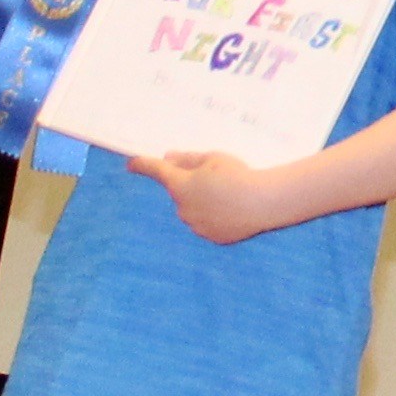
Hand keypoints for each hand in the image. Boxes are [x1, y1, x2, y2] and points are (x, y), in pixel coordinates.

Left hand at [128, 150, 297, 243]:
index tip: (131, 164)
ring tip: (230, 196)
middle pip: (179, 192)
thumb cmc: (239, 175)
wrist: (265, 202)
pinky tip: (233, 211)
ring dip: (202, 202)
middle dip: (190, 186)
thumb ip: (188, 159)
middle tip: (215, 178)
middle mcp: (182, 207)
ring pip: (192, 210)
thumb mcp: (213, 159)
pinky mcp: (212, 237)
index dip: (142, 165)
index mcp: (180, 185)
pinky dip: (214, 217)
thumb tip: (169, 158)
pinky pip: (207, 224)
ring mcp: (196, 225)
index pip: (155, 171)